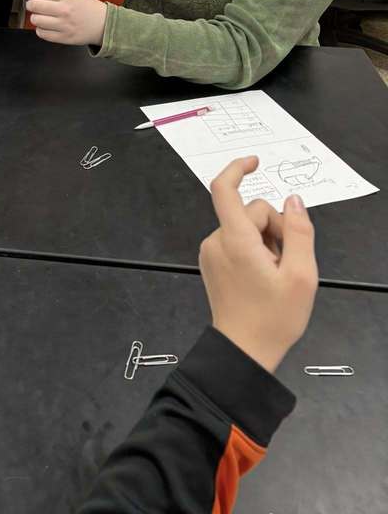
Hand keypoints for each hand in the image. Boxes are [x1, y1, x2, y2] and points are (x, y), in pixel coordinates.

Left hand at [26, 0, 107, 45]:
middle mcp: (64, 10)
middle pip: (36, 6)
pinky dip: (40, 30)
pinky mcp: (64, 37)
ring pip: (36, 20)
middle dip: (31, 5)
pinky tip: (45, 27)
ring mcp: (64, 24)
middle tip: (32, 6)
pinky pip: (42, 34)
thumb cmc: (90, 9)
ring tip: (40, 17)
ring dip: (35, 18)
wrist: (104, 24)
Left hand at [199, 157, 317, 373]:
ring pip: (244, 227)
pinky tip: (263, 274)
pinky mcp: (212, 261)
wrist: (244, 351)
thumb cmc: (273, 318)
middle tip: (288, 260)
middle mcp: (217, 241)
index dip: (239, 168)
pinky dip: (253, 249)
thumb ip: (300, 232)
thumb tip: (294, 201)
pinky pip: (235, 240)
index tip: (256, 162)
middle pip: (250, 212)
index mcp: (235, 240)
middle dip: (274, 227)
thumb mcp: (302, 276)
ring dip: (265, 241)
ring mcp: (211, 251)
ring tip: (275, 272)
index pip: (225, 189)